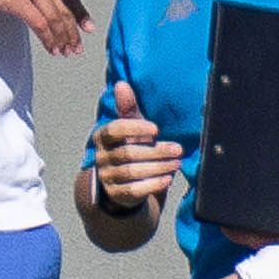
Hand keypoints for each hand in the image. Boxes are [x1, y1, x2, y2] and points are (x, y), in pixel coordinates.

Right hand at [0, 0, 88, 56]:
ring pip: (55, 17)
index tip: (86, 26)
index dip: (78, 11)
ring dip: (63, 38)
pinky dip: (49, 39)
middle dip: (73, 30)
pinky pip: (40, 24)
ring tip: (66, 52)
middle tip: (77, 47)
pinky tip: (52, 49)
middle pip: (64, 6)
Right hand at [90, 81, 184, 210]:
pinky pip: (134, 190)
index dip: (134, 128)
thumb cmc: (129, 146)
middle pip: (128, 153)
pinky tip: (167, 179)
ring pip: (132, 172)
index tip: (156, 129)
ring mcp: (107, 177)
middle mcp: (101, 157)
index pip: (114, 130)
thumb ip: (127, 107)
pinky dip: (152, 184)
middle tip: (177, 149)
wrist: (121, 180)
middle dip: (155, 151)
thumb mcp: (129, 127)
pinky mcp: (117, 194)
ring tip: (176, 163)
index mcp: (102, 137)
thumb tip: (121, 84)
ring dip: (157, 167)